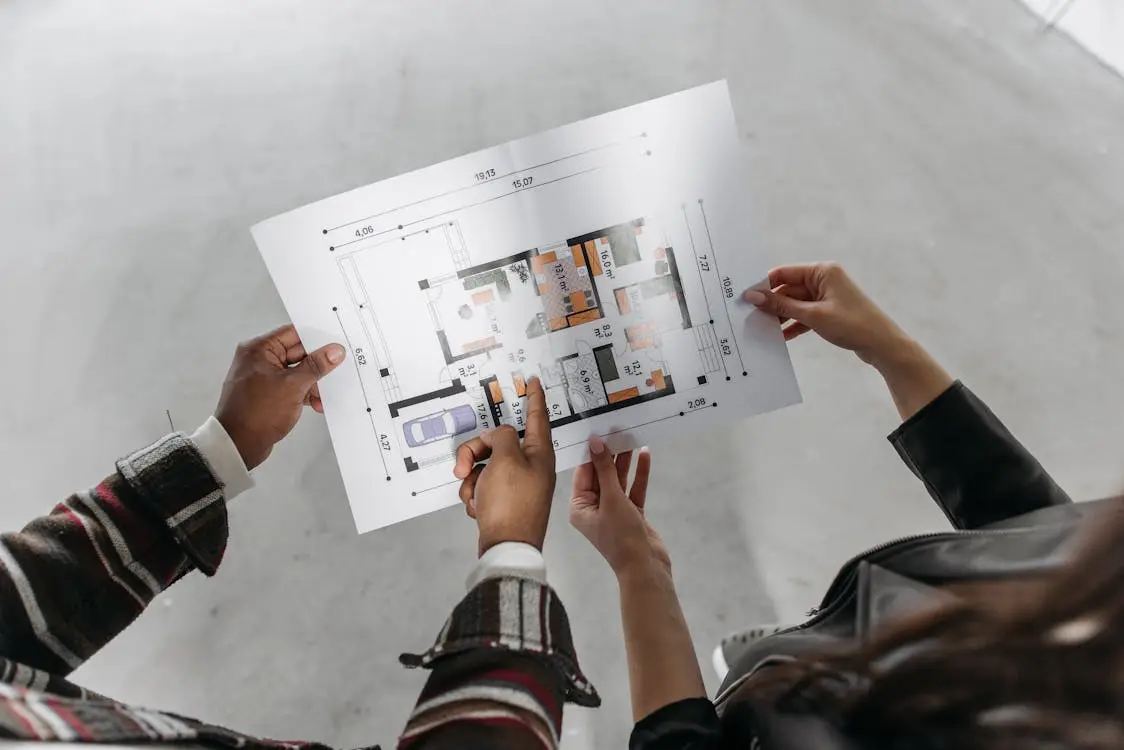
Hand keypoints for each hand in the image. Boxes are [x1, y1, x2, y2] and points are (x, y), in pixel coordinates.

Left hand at [215, 325, 344, 470]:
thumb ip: (316, 366)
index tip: (336, 344)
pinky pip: (291, 386)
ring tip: (323, 397)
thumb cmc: (257, 413)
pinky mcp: (267, 393)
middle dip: (317, 366)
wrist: (238, 445)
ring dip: (313, 383)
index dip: (316, 338)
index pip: (293, 333)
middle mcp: (259, 359)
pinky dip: (304, 393)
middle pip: (297, 353)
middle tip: (336, 372)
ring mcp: (263, 377)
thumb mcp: (293, 386)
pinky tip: (316, 404)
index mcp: (259, 349)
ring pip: (297, 372)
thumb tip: (334, 351)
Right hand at [454, 376, 555, 554]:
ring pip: (485, 465)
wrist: (505, 547)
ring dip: (472, 478)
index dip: (534, 397)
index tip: (534, 381)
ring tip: (474, 496)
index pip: (537, 417)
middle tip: (463, 467)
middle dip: (476, 452)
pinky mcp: (504, 501)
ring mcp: (517, 485)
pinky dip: (475, 494)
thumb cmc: (511, 503)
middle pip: (499, 442)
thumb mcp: (506, 459)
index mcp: (539, 454)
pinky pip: (483, 486)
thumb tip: (498, 437)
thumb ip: (502, 437)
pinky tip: (478, 508)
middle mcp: (531, 467)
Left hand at [569, 437, 669, 578]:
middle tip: (617, 429)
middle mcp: (593, 507)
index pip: (583, 473)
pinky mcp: (632, 514)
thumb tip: (595, 442)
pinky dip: (639, 474)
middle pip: (601, 474)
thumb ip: (605, 469)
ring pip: (618, 480)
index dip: (591, 452)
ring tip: (631, 437)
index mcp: (579, 507)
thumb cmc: (621, 535)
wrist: (645, 567)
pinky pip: (633, 489)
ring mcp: (614, 511)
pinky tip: (645, 455)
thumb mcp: (611, 499)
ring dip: (625, 461)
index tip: (597, 429)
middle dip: (609, 454)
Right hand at [742, 262, 910, 366]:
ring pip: (794, 304)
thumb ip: (782, 305)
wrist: (882, 344)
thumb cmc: (852, 324)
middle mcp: (823, 279)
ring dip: (781, 316)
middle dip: (771, 304)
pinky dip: (794, 324)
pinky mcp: (828, 311)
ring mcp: (826, 296)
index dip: (764, 285)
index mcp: (822, 271)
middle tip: (750, 318)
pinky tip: (780, 337)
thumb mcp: (813, 315)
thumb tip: (753, 296)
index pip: (784, 273)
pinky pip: (804, 315)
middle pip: (788, 289)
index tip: (746, 299)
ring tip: (762, 329)